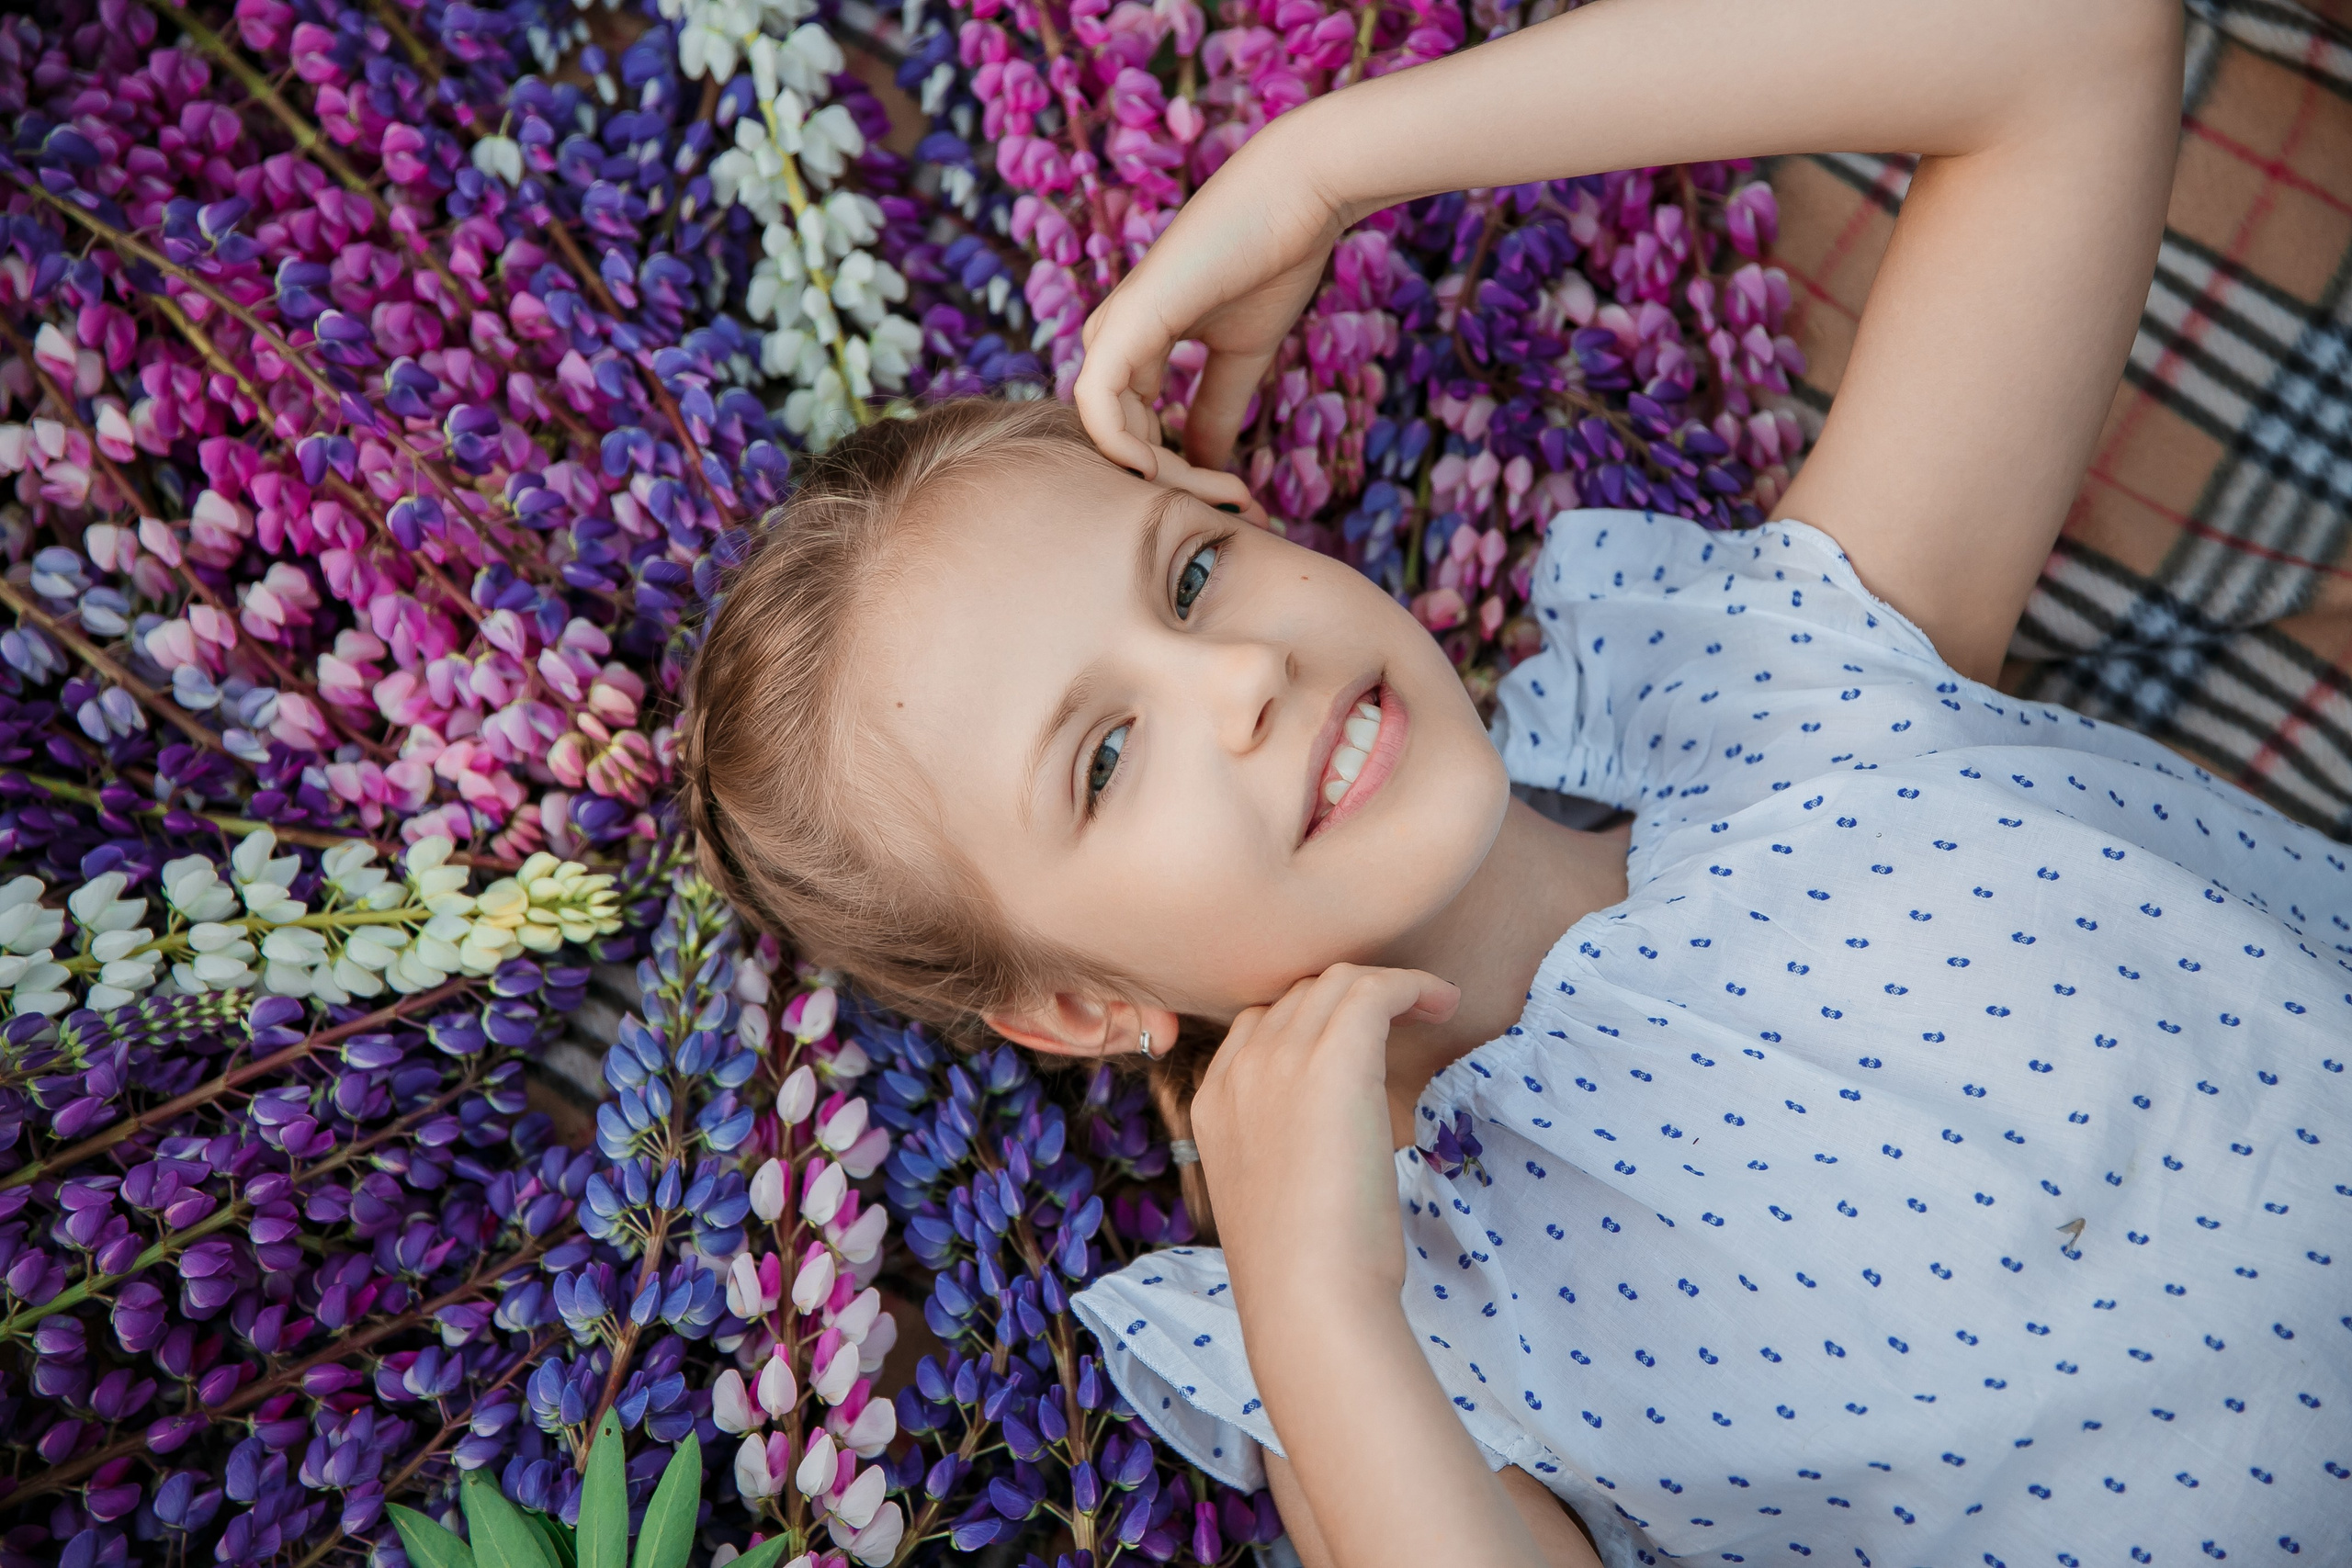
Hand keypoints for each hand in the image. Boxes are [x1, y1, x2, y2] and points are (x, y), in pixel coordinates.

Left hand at [1075, 106, 1348, 477]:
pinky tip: (1152, 471)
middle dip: (1174, 485)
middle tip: (1236, 504)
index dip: (1178, 475)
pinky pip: (1096, 400)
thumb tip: (1208, 469)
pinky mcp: (1125, 319)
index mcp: (1135, 343)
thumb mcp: (1240, 356)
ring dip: (1162, 474)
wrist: (1296, 197)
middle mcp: (1113, 337)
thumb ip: (1216, 411)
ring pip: (1108, 430)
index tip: (1236, 498)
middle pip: (1119, 438)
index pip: (1133, 432)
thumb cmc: (1270, 261)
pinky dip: (1118, 444)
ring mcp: (1114, 327)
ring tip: (1223, 493)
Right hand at [1190, 964, 1458, 1303]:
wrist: (1307, 1294)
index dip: (1312, 1020)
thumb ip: (1283, 1151)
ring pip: (1337, 982)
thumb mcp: (1271, 1197)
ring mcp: (1282, 1059)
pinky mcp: (1336, 1061)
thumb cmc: (1301, 1270)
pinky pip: (1375, 990)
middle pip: (1299, 995)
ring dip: (1388, 985)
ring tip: (1430, 1006)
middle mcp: (1241, 1070)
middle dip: (1351, 997)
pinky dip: (1414, 985)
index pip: (1259, 1025)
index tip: (1358, 1039)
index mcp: (1214, 1103)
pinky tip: (1444, 1002)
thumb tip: (1328, 1145)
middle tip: (1401, 1019)